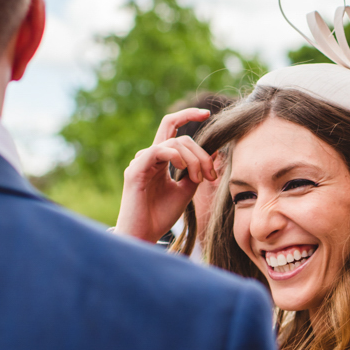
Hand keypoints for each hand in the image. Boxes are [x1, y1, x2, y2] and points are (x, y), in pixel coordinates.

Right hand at [113, 108, 220, 242]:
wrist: (143, 235)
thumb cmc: (161, 216)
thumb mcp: (186, 190)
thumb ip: (197, 170)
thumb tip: (214, 151)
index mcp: (160, 159)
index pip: (172, 127)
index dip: (188, 115)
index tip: (207, 113)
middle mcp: (149, 156)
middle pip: (181, 138)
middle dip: (201, 154)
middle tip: (210, 176)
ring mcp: (140, 162)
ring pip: (174, 143)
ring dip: (193, 160)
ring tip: (199, 180)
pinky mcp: (135, 171)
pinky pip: (158, 151)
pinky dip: (176, 157)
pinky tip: (183, 171)